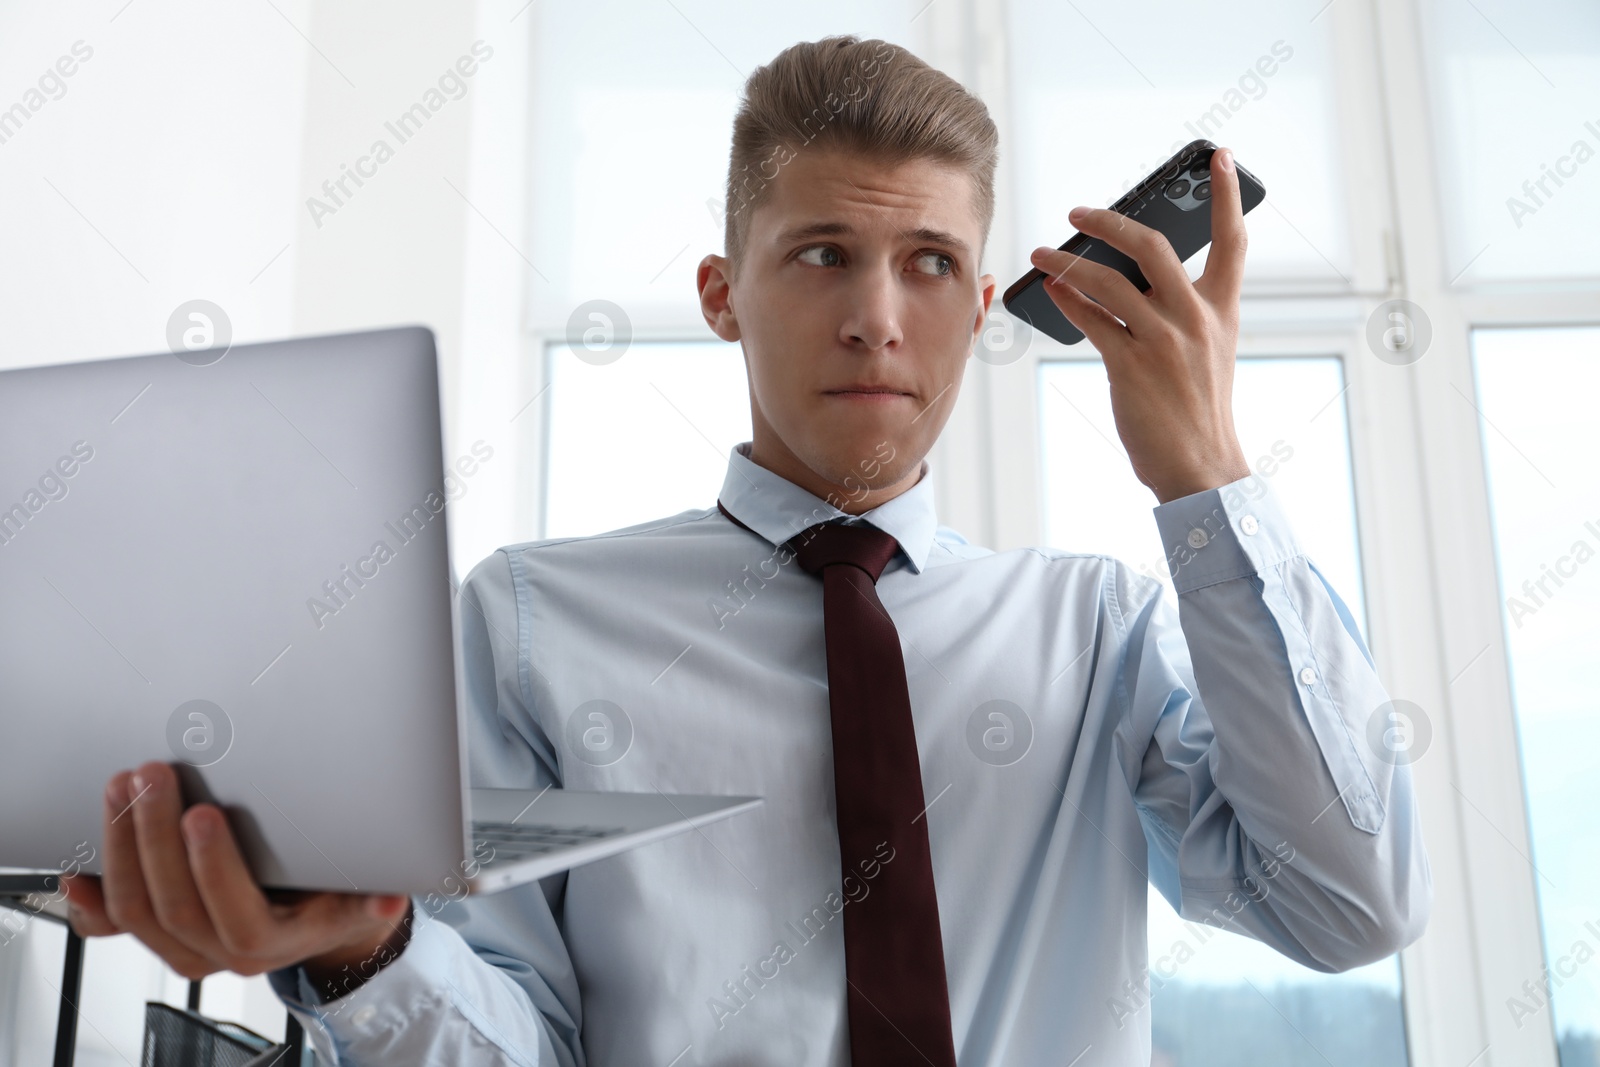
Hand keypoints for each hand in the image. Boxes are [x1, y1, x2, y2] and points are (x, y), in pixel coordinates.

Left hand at [63, 761, 411, 1000]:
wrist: (313, 921)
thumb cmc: (332, 893)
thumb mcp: (360, 892)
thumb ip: (373, 896)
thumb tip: (391, 900)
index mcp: (274, 942)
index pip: (238, 917)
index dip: (215, 869)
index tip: (204, 813)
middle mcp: (224, 952)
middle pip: (174, 905)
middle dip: (155, 834)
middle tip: (153, 776)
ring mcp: (185, 945)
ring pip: (138, 911)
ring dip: (122, 845)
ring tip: (124, 788)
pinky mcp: (158, 932)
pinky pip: (112, 928)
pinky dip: (89, 900)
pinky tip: (78, 868)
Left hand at [1030, 145, 1252, 503]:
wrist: (1201, 465)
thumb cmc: (1198, 410)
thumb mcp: (1210, 352)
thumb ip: (1183, 313)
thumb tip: (1130, 280)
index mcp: (1223, 310)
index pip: (1233, 241)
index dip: (1228, 195)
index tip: (1220, 157)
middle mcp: (1196, 318)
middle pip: (1152, 247)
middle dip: (1110, 220)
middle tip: (1077, 212)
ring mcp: (1164, 341)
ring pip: (1109, 281)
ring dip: (1068, 262)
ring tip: (1042, 254)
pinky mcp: (1132, 367)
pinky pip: (1091, 320)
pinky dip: (1067, 300)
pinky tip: (1050, 290)